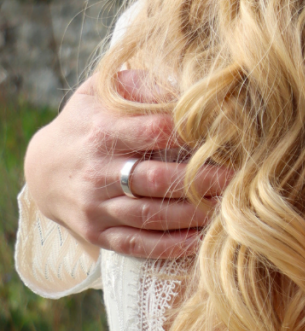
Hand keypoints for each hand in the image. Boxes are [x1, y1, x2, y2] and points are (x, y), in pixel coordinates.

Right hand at [23, 70, 232, 258]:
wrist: (40, 167)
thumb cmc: (88, 120)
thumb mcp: (102, 91)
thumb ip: (140, 84)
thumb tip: (185, 85)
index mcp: (104, 131)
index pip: (154, 132)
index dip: (190, 133)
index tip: (224, 134)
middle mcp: (98, 171)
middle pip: (156, 178)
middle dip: (200, 180)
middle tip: (238, 178)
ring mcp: (96, 206)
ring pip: (150, 215)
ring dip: (192, 215)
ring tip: (227, 208)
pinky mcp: (97, 233)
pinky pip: (137, 244)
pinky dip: (170, 247)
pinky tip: (200, 242)